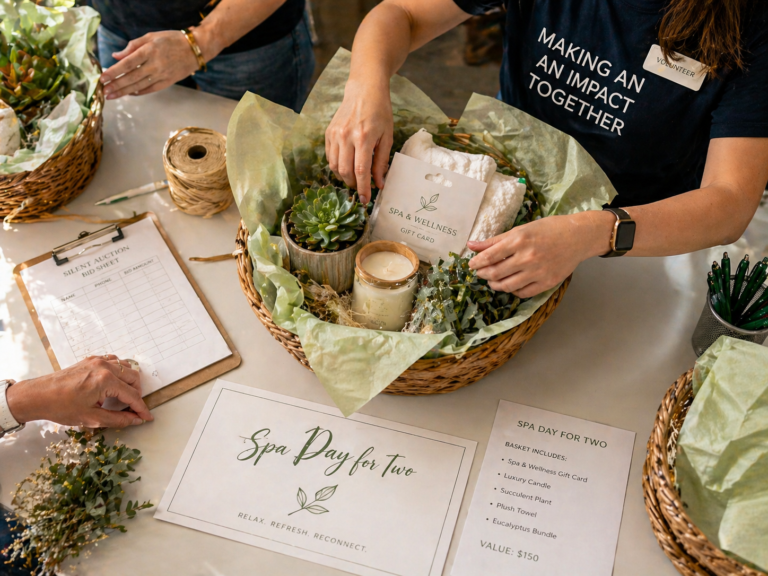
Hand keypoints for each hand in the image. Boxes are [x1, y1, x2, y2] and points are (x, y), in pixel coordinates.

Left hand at [6, 355, 153, 427]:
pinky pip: (113, 361)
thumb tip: (135, 420)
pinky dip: (119, 371)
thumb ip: (118, 419)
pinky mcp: (90, 360)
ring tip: (125, 396)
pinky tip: (114, 383)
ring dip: (129, 381)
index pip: (132, 395)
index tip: (147, 417)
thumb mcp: (91, 418)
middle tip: (134, 408)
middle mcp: (104, 367)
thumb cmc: (60, 407)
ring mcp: (97, 361)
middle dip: (137, 394)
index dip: (141, 408)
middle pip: (133, 377)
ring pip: (125, 367)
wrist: (38, 396)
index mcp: (106, 381)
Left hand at [100, 30, 213, 99]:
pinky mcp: (168, 82)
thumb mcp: (151, 36)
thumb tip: (116, 56)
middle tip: (103, 91)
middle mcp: (155, 65)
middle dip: (116, 85)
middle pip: (131, 78)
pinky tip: (129, 94)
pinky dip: (139, 92)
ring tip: (112, 96)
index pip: (127, 63)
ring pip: (139, 86)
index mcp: (149, 51)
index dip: (114, 72)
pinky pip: (151, 89)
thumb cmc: (172, 40)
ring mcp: (162, 75)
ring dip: (124, 92)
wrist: (195, 49)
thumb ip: (132, 46)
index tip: (102, 77)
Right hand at [325, 79, 393, 203]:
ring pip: (334, 166)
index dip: (363, 188)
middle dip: (353, 184)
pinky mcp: (328, 132)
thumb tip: (379, 183)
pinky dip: (337, 166)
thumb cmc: (380, 112)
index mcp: (363, 138)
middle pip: (345, 171)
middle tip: (361, 187)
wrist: (364, 90)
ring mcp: (335, 134)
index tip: (365, 200)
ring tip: (354, 177)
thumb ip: (382, 162)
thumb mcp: (387, 137)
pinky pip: (330, 156)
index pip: (361, 171)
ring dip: (344, 177)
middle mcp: (346, 136)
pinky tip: (346, 165)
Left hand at [468, 211, 614, 297]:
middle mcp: (527, 257)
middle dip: (484, 274)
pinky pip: (523, 293)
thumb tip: (471, 245)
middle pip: (495, 273)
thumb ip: (495, 240)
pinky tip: (510, 284)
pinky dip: (512, 290)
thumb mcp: (521, 229)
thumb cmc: (548, 229)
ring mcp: (538, 272)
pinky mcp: (547, 283)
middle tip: (481, 273)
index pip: (489, 256)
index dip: (477, 263)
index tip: (471, 265)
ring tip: (493, 280)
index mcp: (519, 240)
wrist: (578, 237)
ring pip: (507, 286)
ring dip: (495, 285)